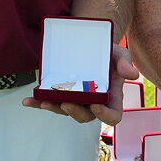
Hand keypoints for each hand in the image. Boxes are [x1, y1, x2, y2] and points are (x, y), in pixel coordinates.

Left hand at [21, 43, 138, 124]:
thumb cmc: (108, 51)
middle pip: (85, 116)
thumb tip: (132, 75)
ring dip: (54, 108)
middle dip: (75, 112)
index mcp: (111, 97)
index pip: (113, 116)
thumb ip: (125, 62)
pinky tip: (28, 101)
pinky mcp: (61, 93)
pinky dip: (38, 102)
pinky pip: (49, 101)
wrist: (92, 44)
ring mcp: (76, 100)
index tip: (96, 105)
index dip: (105, 115)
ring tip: (43, 102)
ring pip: (65, 110)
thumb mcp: (119, 53)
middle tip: (66, 103)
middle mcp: (93, 103)